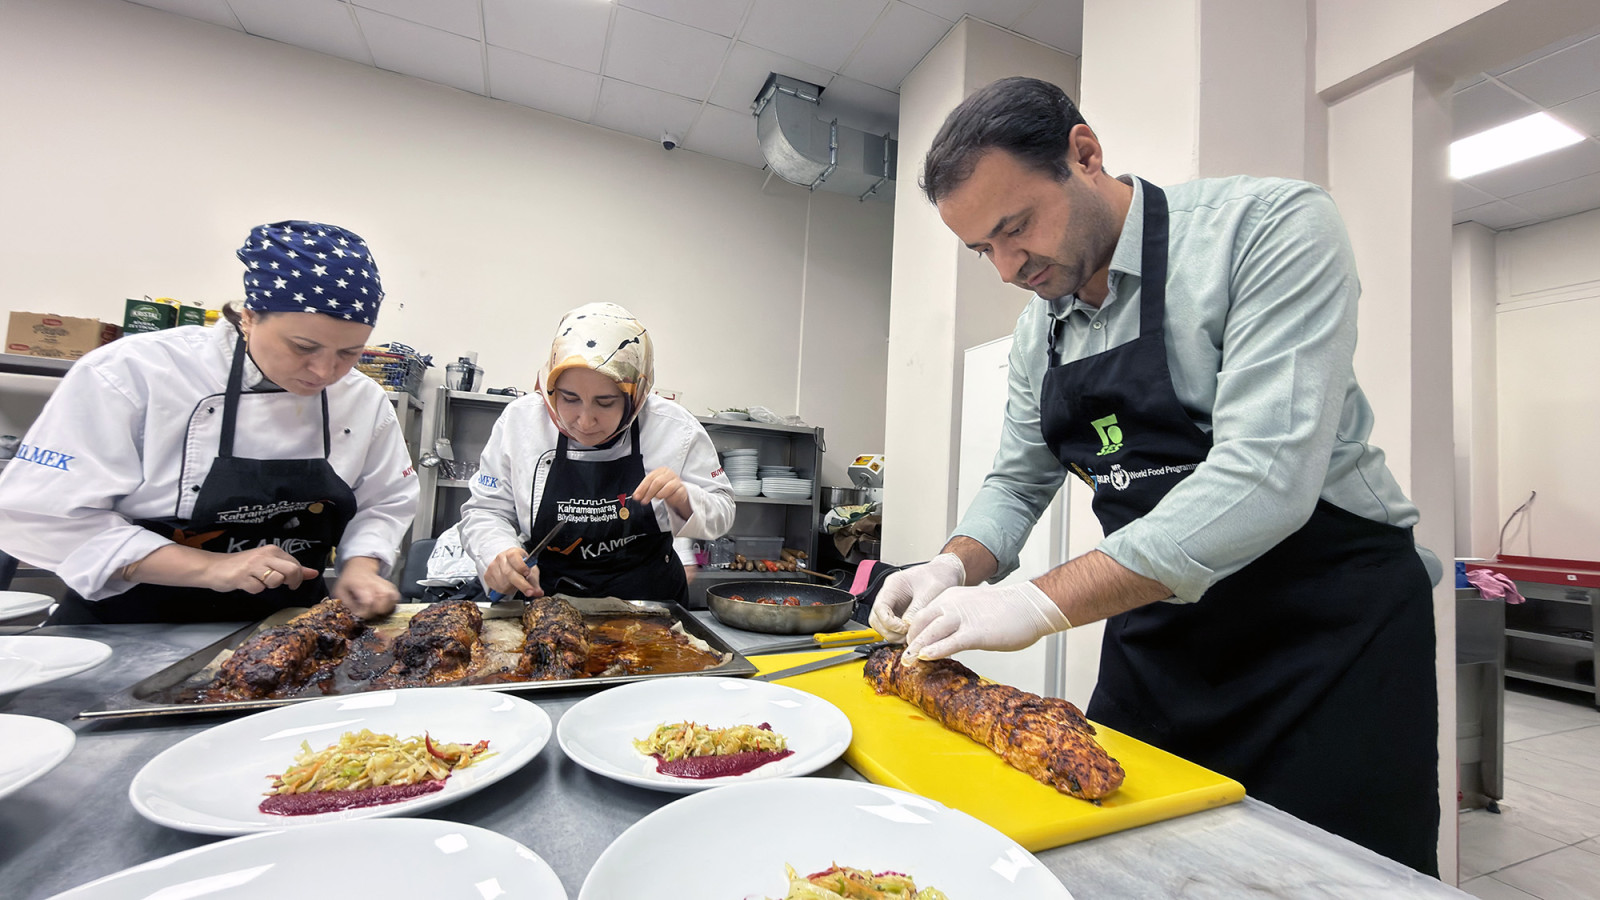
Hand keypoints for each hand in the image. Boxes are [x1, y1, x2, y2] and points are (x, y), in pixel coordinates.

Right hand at [208, 545, 318, 594]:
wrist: (214, 567)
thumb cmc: (244, 567)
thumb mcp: (269, 564)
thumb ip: (291, 568)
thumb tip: (313, 573)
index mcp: (272, 551)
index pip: (296, 564)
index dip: (297, 576)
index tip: (290, 582)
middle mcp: (264, 555)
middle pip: (291, 570)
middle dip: (290, 581)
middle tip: (282, 585)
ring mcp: (253, 565)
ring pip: (276, 580)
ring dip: (269, 586)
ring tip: (259, 581)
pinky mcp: (242, 576)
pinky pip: (258, 589)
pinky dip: (254, 590)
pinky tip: (247, 583)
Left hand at [331, 558, 399, 617]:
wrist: (359, 567)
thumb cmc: (349, 581)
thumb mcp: (340, 591)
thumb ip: (346, 604)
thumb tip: (355, 616)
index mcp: (360, 585)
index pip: (368, 600)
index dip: (366, 611)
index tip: (361, 615)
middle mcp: (375, 583)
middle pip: (383, 599)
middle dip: (377, 611)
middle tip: (370, 614)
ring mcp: (384, 584)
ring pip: (392, 597)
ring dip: (386, 608)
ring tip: (378, 612)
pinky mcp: (391, 586)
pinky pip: (396, 596)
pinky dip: (392, 604)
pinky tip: (385, 607)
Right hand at [484, 546, 541, 597]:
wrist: (507, 563)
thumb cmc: (520, 566)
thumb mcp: (530, 570)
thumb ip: (534, 582)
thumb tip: (539, 592)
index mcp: (513, 553)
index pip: (514, 558)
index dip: (521, 566)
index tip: (527, 573)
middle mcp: (501, 558)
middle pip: (509, 573)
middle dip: (521, 584)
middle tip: (530, 591)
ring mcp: (493, 566)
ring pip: (503, 582)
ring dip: (512, 588)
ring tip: (516, 584)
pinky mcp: (487, 575)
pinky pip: (496, 587)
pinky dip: (504, 590)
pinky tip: (508, 585)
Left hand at [634, 466, 691, 518]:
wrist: (679, 493)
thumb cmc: (665, 488)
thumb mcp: (654, 486)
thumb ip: (644, 490)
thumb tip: (635, 496)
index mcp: (661, 470)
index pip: (649, 478)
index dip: (642, 488)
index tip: (637, 496)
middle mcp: (669, 474)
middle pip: (657, 482)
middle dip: (649, 493)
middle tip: (644, 501)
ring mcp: (677, 481)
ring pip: (668, 487)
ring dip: (659, 494)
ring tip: (656, 499)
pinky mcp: (683, 489)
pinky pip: (676, 494)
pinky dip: (670, 498)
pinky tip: (667, 500)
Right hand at [868, 553, 965, 639]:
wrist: (945, 574)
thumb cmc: (937, 577)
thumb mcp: (930, 592)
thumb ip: (917, 609)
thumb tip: (907, 627)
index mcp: (893, 585)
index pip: (880, 607)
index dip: (889, 622)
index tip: (904, 629)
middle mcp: (889, 596)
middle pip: (877, 619)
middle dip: (889, 631)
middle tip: (907, 636)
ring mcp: (893, 605)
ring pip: (882, 626)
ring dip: (893, 635)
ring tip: (911, 637)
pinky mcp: (900, 614)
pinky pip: (893, 628)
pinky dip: (900, 635)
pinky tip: (913, 635)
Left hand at [903, 580, 1070, 659]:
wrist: (1030, 605)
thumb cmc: (1007, 609)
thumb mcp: (973, 607)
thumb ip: (957, 619)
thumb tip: (946, 636)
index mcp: (951, 597)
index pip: (923, 614)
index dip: (913, 631)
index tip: (909, 646)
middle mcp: (952, 604)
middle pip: (920, 622)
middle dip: (910, 641)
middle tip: (904, 657)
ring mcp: (963, 618)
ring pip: (930, 632)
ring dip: (916, 648)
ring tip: (907, 661)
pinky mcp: (976, 632)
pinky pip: (950, 642)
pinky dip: (935, 650)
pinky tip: (925, 657)